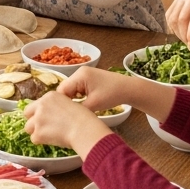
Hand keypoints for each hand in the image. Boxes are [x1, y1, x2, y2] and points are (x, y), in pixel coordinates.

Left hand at [23, 91, 111, 156]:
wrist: (84, 130)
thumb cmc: (84, 119)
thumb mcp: (70, 104)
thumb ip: (56, 107)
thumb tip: (51, 115)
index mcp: (50, 96)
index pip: (36, 104)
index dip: (39, 112)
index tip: (46, 118)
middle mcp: (41, 106)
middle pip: (27, 114)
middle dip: (33, 121)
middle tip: (44, 127)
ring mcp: (38, 119)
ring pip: (28, 128)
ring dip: (36, 132)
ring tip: (49, 135)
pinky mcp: (38, 133)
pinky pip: (34, 139)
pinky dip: (41, 141)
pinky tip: (52, 140)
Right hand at [59, 66, 175, 119]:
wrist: (129, 89)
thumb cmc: (113, 95)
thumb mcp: (94, 105)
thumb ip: (78, 110)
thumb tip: (66, 116)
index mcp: (80, 75)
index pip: (62, 90)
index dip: (61, 103)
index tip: (63, 115)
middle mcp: (80, 72)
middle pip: (65, 89)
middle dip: (66, 102)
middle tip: (68, 114)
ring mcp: (84, 74)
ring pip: (71, 90)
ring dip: (73, 100)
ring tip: (76, 111)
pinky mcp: (88, 79)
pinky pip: (77, 89)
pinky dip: (78, 97)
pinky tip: (83, 105)